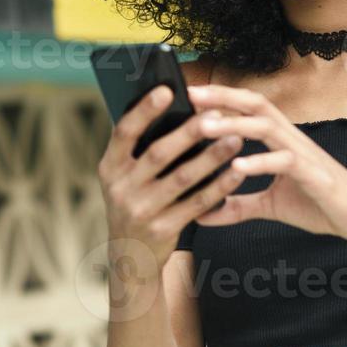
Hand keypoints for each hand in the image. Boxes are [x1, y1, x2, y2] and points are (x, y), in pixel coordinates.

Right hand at [95, 84, 249, 270]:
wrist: (129, 256)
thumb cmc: (134, 202)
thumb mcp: (123, 178)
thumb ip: (138, 150)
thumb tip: (171, 109)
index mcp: (109, 167)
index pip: (124, 132)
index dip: (144, 110)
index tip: (167, 90)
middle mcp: (121, 188)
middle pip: (159, 154)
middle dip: (189, 132)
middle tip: (216, 114)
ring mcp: (142, 211)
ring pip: (183, 178)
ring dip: (211, 157)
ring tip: (236, 138)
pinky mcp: (164, 229)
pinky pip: (197, 203)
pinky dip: (219, 186)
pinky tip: (237, 171)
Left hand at [184, 83, 346, 245]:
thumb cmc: (319, 204)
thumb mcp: (270, 205)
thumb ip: (238, 206)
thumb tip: (203, 213)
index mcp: (280, 140)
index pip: (247, 109)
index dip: (220, 99)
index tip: (188, 95)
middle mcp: (291, 138)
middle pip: (255, 105)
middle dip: (222, 97)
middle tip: (188, 95)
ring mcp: (303, 153)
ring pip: (266, 127)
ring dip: (234, 125)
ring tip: (203, 127)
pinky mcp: (314, 174)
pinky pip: (285, 161)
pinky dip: (260, 162)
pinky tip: (237, 166)